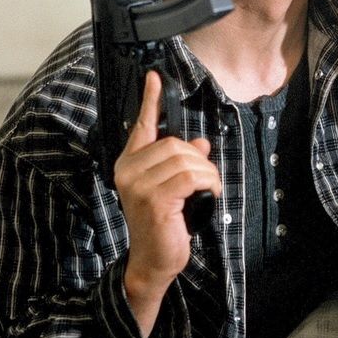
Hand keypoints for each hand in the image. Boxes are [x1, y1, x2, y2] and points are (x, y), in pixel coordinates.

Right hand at [114, 71, 221, 337]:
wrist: (154, 261)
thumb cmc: (165, 222)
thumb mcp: (174, 186)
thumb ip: (182, 161)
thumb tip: (200, 141)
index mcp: (130, 163)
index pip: (141, 125)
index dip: (150, 100)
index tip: (155, 76)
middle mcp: (129, 170)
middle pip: (176, 142)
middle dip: (199, 159)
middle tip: (204, 181)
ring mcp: (139, 185)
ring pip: (187, 158)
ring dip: (207, 174)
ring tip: (206, 191)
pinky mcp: (155, 199)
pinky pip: (193, 176)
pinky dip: (208, 183)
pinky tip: (208, 196)